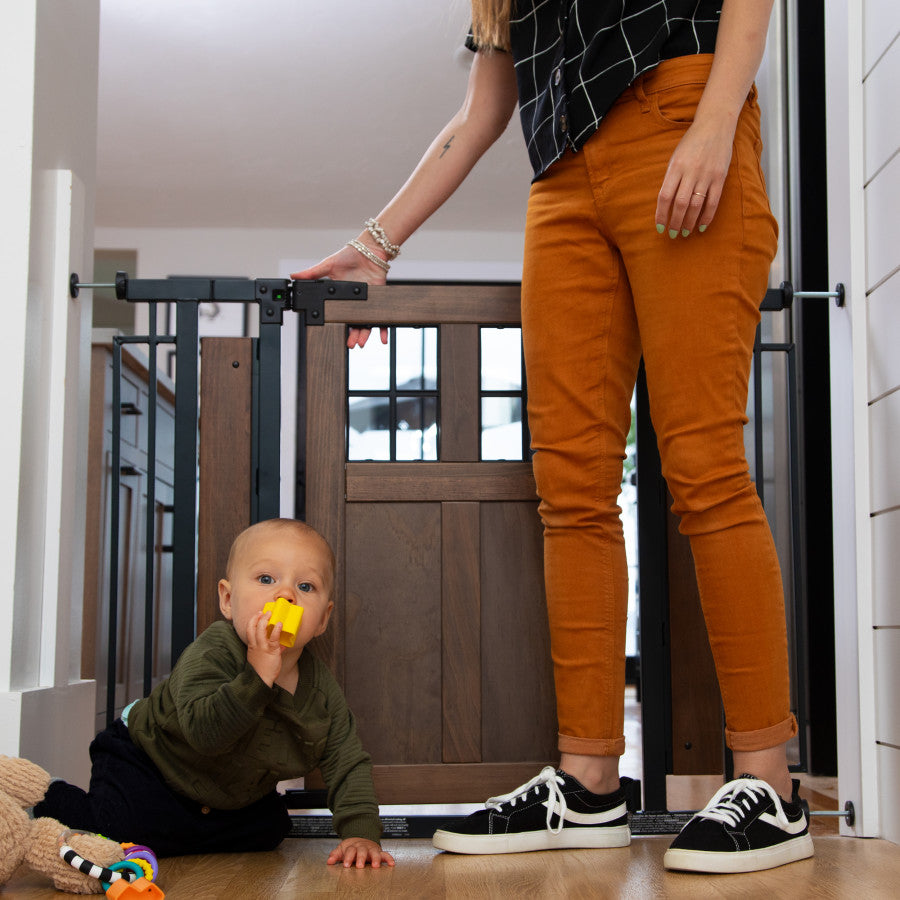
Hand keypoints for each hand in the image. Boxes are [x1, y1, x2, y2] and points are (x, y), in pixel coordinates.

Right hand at [245, 609, 282, 686]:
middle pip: (252, 627)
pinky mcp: (271, 651)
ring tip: (270, 613)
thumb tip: (281, 646)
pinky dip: (276, 630)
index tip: (257, 615)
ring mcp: (262, 647)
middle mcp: (255, 645)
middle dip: (257, 617)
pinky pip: (273, 638)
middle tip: (263, 611)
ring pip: (261, 630)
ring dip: (265, 620)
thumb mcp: (262, 659)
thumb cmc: (262, 671)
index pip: (249, 630)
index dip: (252, 621)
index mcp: (252, 646)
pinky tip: (279, 624)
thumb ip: (271, 650)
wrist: (260, 681)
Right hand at [291, 245, 388, 348]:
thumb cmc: (349, 256)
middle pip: (354, 323)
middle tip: (349, 345)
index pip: (340, 315)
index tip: (337, 336)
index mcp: (342, 297)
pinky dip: (382, 329)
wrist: (368, 249)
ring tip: (360, 343)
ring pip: (366, 323)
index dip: (339, 327)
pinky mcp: (379, 299)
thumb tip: (293, 276)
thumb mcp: (328, 265)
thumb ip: (312, 273)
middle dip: (352, 336)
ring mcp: (367, 302)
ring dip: (364, 335)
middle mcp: (355, 303)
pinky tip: (382, 338)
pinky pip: (381, 317)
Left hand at [326, 837, 395, 868]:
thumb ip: (336, 855)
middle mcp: (363, 847)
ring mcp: (371, 849)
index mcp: (353, 846)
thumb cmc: (352, 847)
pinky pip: (385, 854)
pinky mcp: (379, 852)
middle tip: (359, 866)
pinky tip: (391, 864)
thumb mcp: (342, 849)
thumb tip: (329, 861)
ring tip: (375, 866)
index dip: (348, 857)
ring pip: (374, 852)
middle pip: (362, 851)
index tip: (345, 865)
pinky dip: (389, 858)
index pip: (350, 851)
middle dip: (361, 858)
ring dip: (375, 859)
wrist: (361, 837)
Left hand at [654, 114, 736, 236]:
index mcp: (675, 167)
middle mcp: (690, 171)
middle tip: (672, 234)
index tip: (659, 227)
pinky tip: (701, 226)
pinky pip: (713, 202)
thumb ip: (671, 178)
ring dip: (689, 222)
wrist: (716, 124)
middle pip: (680, 204)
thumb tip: (666, 203)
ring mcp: (706, 175)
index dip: (661, 215)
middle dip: (675, 223)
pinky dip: (706, 216)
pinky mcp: (720, 177)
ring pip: (696, 205)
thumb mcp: (676, 157)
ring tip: (685, 232)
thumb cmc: (692, 142)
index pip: (665, 197)